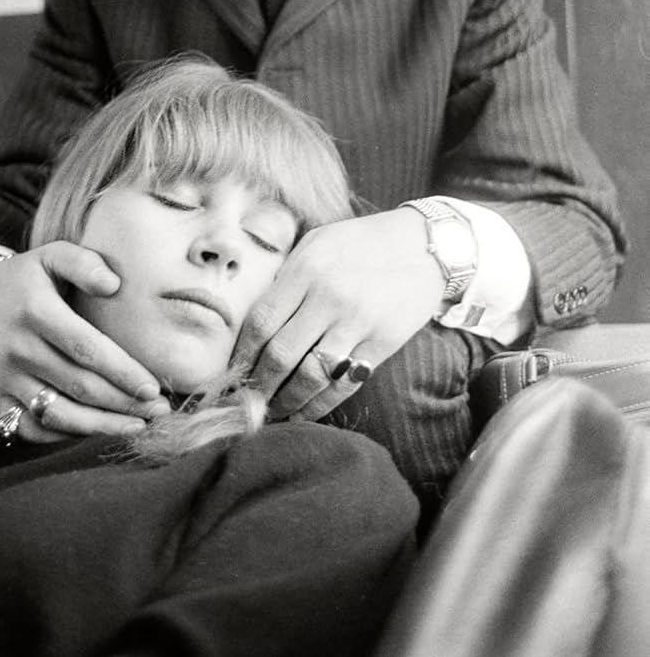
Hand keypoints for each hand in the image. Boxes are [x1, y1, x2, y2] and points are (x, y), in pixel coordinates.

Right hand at [0, 243, 170, 442]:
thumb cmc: (25, 278)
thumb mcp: (51, 255)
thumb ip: (83, 263)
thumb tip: (114, 284)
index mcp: (35, 311)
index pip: (85, 348)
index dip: (121, 371)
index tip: (153, 386)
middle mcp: (17, 349)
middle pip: (78, 385)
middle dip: (123, 402)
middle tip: (159, 409)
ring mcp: (5, 378)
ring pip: (58, 415)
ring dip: (101, 426)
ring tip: (138, 425)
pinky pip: (33, 428)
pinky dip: (65, 436)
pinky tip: (97, 430)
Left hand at [231, 208, 441, 420]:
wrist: (423, 246)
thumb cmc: (361, 243)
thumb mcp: (316, 244)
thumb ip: (286, 279)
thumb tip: (254, 323)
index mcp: (306, 270)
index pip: (261, 321)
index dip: (242, 354)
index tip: (232, 372)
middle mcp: (329, 297)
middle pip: (280, 354)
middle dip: (258, 385)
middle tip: (245, 401)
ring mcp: (358, 322)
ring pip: (310, 376)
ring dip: (286, 402)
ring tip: (272, 413)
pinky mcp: (383, 343)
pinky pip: (345, 384)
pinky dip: (320, 404)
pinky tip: (304, 412)